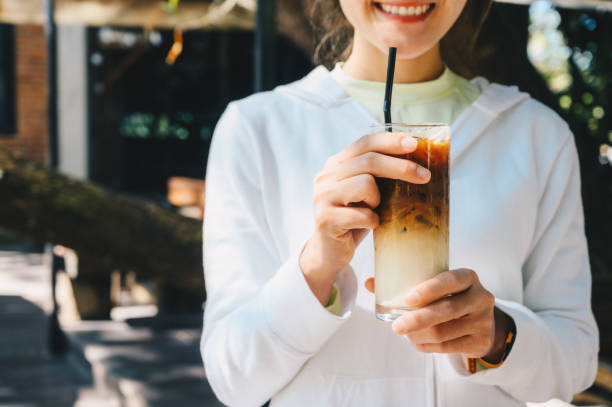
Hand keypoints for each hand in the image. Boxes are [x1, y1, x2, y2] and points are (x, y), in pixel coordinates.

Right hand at [299, 132, 430, 305]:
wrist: (330, 252)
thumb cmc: (354, 219)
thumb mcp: (366, 193)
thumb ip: (379, 175)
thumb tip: (418, 162)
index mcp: (335, 165)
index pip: (364, 143)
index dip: (390, 141)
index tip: (414, 145)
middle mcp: (325, 177)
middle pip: (368, 161)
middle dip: (400, 167)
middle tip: (424, 176)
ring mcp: (323, 197)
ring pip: (365, 184)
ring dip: (378, 200)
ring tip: (374, 210)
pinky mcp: (326, 218)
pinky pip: (363, 215)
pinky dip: (373, 222)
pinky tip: (368, 226)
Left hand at [365, 269, 511, 359]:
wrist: (482, 322)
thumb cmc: (450, 297)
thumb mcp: (437, 286)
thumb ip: (406, 283)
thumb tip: (370, 283)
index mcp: (467, 277)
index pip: (450, 280)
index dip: (429, 289)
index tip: (407, 299)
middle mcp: (479, 297)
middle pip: (446, 310)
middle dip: (417, 319)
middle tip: (396, 326)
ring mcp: (483, 321)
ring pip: (444, 332)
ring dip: (418, 335)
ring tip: (404, 332)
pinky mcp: (480, 341)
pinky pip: (447, 347)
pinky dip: (426, 346)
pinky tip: (415, 341)